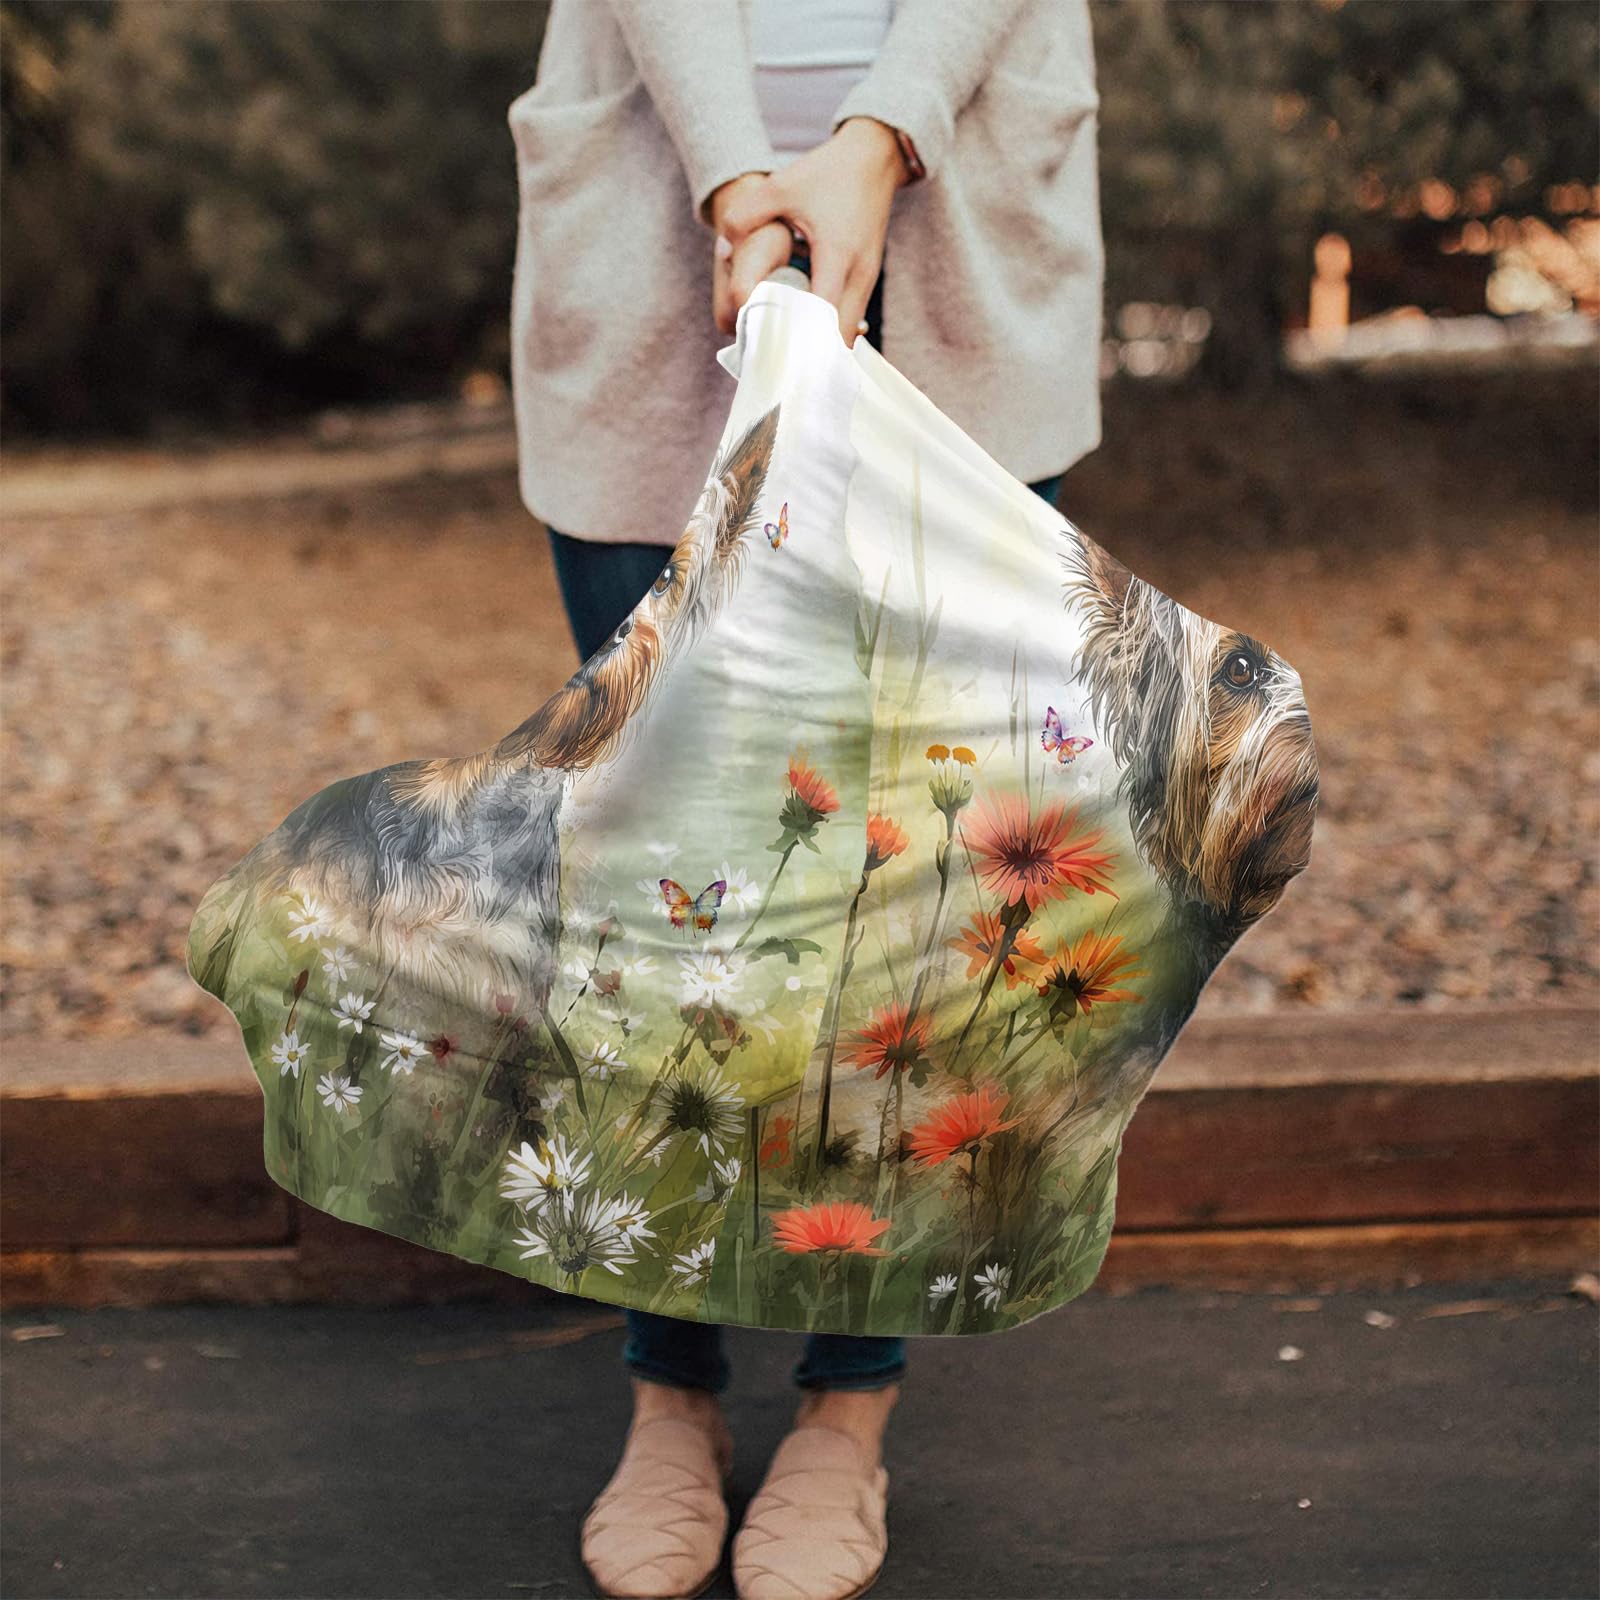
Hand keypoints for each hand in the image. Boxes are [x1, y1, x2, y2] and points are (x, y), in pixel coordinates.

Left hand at [711, 119, 907, 344]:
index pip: (822, 319)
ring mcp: (868, 279)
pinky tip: (803, 327)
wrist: (873, 157)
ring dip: (820, 343)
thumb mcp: (781, 187)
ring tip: (787, 348)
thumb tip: (722, 249)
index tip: (773, 353)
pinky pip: (849, 317)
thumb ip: (745, 215)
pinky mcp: (867, 278)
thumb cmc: (828, 172)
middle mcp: (858, 275)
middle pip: (838, 339)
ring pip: (846, 332)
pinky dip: (829, 329)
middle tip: (776, 359)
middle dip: (810, 354)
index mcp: (837, 256)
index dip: (799, 340)